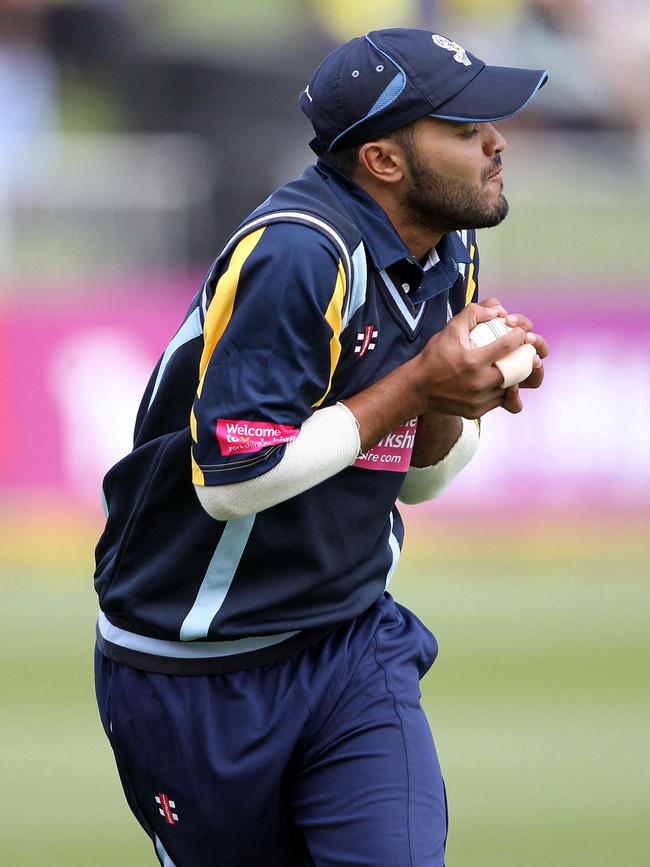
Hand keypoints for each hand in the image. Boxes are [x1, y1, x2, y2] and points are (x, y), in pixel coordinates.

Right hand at [412, 303, 527, 418]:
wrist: (418, 388)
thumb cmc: (434, 357)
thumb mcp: (450, 329)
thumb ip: (473, 313)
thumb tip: (497, 311)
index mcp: (473, 361)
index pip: (508, 345)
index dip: (519, 336)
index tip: (519, 333)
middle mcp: (478, 383)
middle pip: (516, 370)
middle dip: (522, 358)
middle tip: (521, 350)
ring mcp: (479, 400)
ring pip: (510, 387)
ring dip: (513, 374)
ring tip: (510, 364)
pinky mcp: (477, 411)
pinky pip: (499, 400)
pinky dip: (501, 389)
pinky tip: (497, 379)